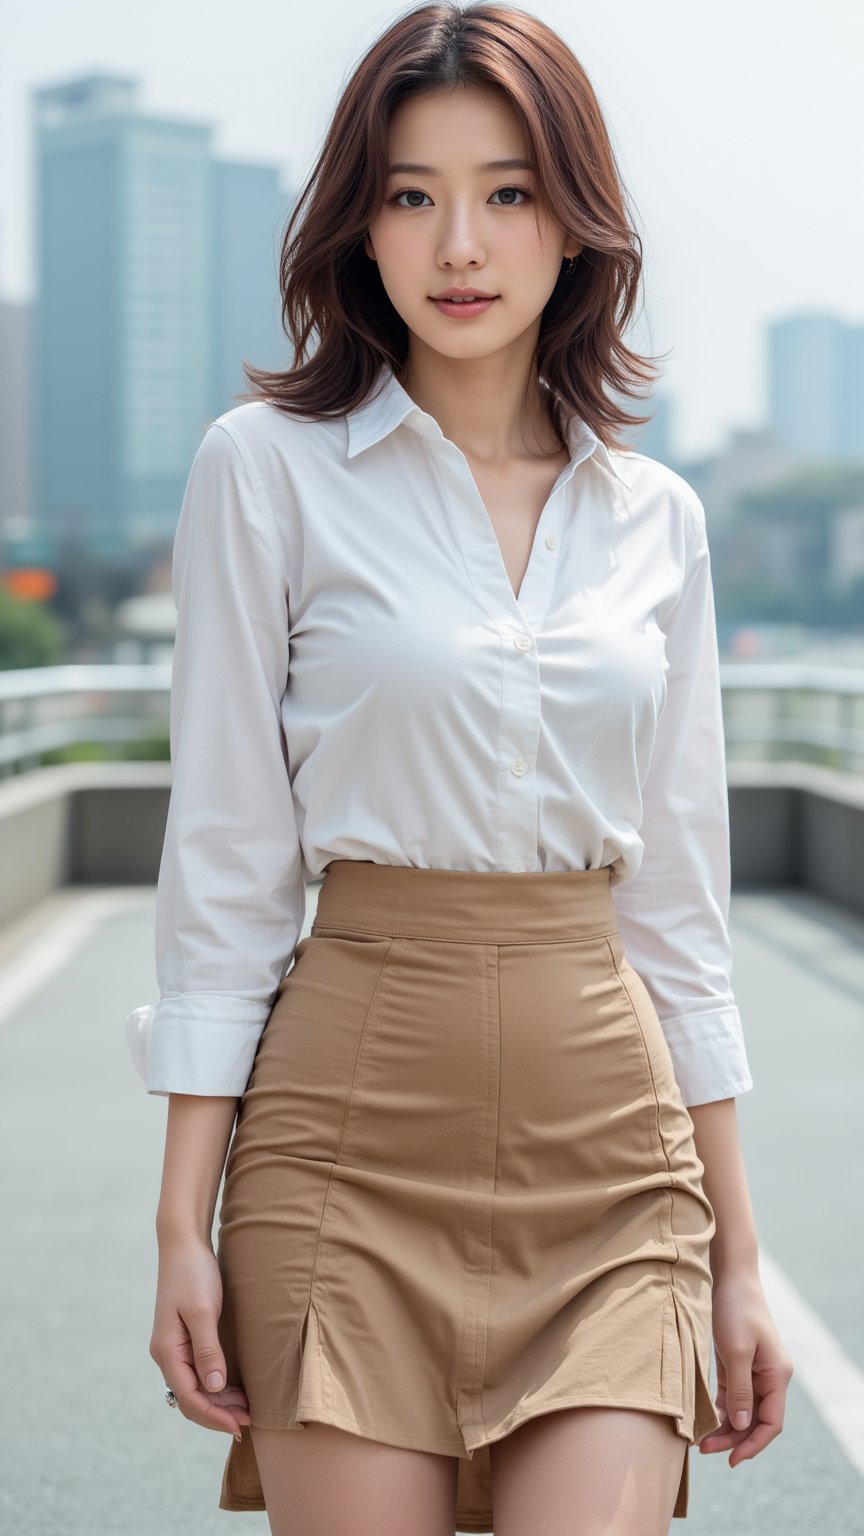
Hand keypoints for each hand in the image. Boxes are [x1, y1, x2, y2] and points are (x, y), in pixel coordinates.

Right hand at [149, 1234, 251, 1438]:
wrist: (183, 1245)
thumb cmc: (194, 1274)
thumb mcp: (202, 1311)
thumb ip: (208, 1350)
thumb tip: (215, 1389)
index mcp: (167, 1351)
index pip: (190, 1398)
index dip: (214, 1416)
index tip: (240, 1425)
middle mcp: (166, 1354)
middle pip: (190, 1399)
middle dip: (218, 1414)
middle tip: (250, 1420)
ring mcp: (173, 1347)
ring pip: (194, 1388)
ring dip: (218, 1402)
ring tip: (246, 1408)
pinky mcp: (182, 1339)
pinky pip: (196, 1374)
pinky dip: (214, 1386)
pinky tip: (233, 1388)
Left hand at [700, 1271, 792, 1467]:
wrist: (731, 1278)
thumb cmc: (736, 1310)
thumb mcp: (736, 1350)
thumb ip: (740, 1389)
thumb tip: (742, 1423)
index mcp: (777, 1376)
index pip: (771, 1422)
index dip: (753, 1444)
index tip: (732, 1459)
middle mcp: (770, 1377)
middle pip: (756, 1420)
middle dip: (734, 1439)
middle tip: (705, 1450)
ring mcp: (755, 1372)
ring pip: (744, 1411)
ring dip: (726, 1428)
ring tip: (701, 1441)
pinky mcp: (739, 1365)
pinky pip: (733, 1397)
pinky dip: (721, 1410)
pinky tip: (705, 1421)